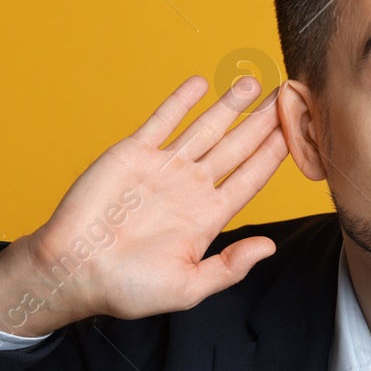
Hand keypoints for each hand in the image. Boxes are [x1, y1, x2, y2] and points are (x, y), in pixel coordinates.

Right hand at [0, 74, 287, 333]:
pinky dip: (181, 101)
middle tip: (287, 95)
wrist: (71, 272)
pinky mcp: (132, 154)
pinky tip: (201, 84)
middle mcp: (190, 188)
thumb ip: (229, 267)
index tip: (298, 132)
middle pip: (235, 147)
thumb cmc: (127, 288)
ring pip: (205, 128)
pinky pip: (162, 121)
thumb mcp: (188, 287)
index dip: (274, 155)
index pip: (250, 178)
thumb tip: (268, 248)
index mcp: (207, 217)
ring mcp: (163, 168)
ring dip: (229, 105)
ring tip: (253, 82)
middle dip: (262, 122)